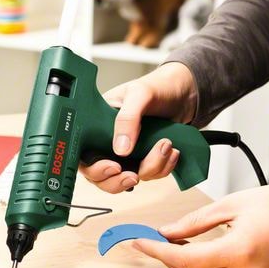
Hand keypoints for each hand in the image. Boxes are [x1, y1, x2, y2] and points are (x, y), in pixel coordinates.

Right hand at [80, 62, 197, 192]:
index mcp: (96, 126)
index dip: (95, 168)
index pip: (84, 156)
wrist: (184, 93)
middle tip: (133, 175)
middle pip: (101, 177)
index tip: (114, 166)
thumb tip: (120, 149)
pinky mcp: (144, 159)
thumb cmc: (156, 87)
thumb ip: (127, 119)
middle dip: (118, 181)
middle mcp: (107, 143)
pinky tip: (172, 151)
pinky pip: (150, 175)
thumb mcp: (138, 94)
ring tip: (166, 145)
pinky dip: (163, 167)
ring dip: (150, 168)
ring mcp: (127, 154)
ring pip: (129, 180)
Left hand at [133, 176, 268, 267]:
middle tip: (145, 240)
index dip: (157, 252)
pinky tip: (189, 251)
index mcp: (239, 250)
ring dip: (181, 264)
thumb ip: (194, 222)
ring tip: (164, 243)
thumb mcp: (230, 204)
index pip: (185, 260)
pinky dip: (201, 267)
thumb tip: (165, 232)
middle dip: (165, 258)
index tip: (138, 241)